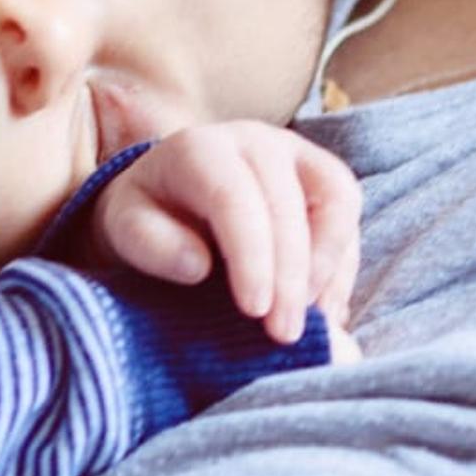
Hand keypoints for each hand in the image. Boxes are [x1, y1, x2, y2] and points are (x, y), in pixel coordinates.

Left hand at [92, 120, 363, 347]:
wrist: (174, 192)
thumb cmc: (149, 214)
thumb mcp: (125, 226)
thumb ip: (150, 243)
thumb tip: (197, 266)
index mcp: (202, 148)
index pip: (235, 198)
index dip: (252, 255)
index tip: (255, 310)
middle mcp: (258, 142)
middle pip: (289, 205)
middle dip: (292, 276)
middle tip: (285, 334)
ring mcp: (299, 155)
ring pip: (337, 201)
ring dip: (329, 268)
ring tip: (313, 322)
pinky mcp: (326, 177)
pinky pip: (350, 217)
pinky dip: (342, 266)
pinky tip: (326, 308)